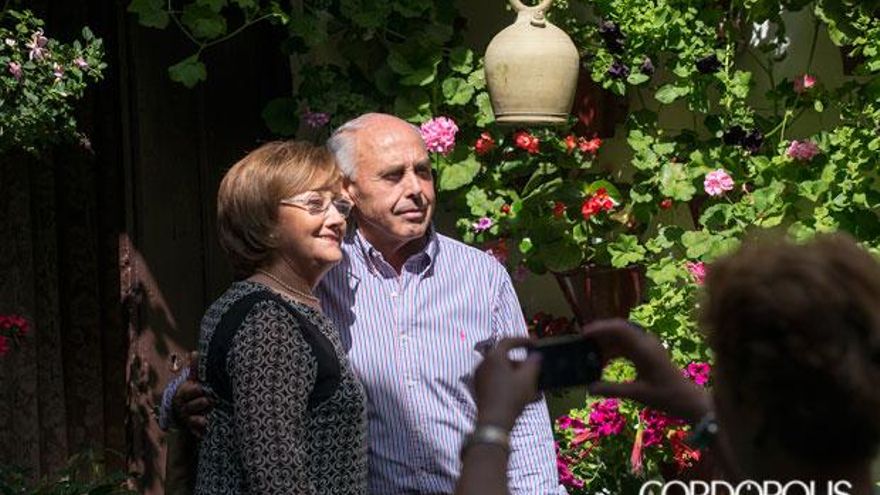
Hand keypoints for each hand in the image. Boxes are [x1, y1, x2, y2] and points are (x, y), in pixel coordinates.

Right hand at [172, 352, 212, 437]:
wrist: (184, 413)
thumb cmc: (192, 393)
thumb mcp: (192, 381)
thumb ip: (194, 369)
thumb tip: (195, 352)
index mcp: (183, 393)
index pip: (186, 391)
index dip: (194, 390)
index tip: (202, 387)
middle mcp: (184, 407)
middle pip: (191, 405)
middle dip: (201, 403)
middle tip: (210, 400)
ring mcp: (188, 418)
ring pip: (193, 418)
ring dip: (201, 417)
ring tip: (208, 413)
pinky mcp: (193, 428)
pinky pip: (195, 431)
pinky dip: (200, 431)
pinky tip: (204, 431)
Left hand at [474, 337, 541, 431]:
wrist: (494, 422)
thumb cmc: (511, 398)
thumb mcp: (527, 379)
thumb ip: (533, 363)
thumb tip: (536, 355)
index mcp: (493, 356)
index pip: (509, 341)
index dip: (523, 341)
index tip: (535, 344)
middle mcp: (483, 363)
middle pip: (504, 356)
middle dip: (520, 361)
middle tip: (532, 366)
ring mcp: (479, 376)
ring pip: (500, 368)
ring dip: (514, 372)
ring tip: (528, 382)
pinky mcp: (479, 388)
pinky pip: (495, 378)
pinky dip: (507, 380)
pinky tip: (519, 391)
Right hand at [583, 319, 711, 422]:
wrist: (689, 400)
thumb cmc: (666, 397)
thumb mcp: (636, 394)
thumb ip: (611, 389)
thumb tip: (589, 388)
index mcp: (644, 349)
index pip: (618, 328)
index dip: (599, 328)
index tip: (582, 334)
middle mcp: (646, 342)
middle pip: (619, 329)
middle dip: (600, 334)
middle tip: (581, 343)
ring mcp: (648, 346)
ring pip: (622, 337)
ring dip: (606, 342)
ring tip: (589, 352)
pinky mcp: (649, 352)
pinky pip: (627, 345)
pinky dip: (614, 350)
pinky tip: (604, 360)